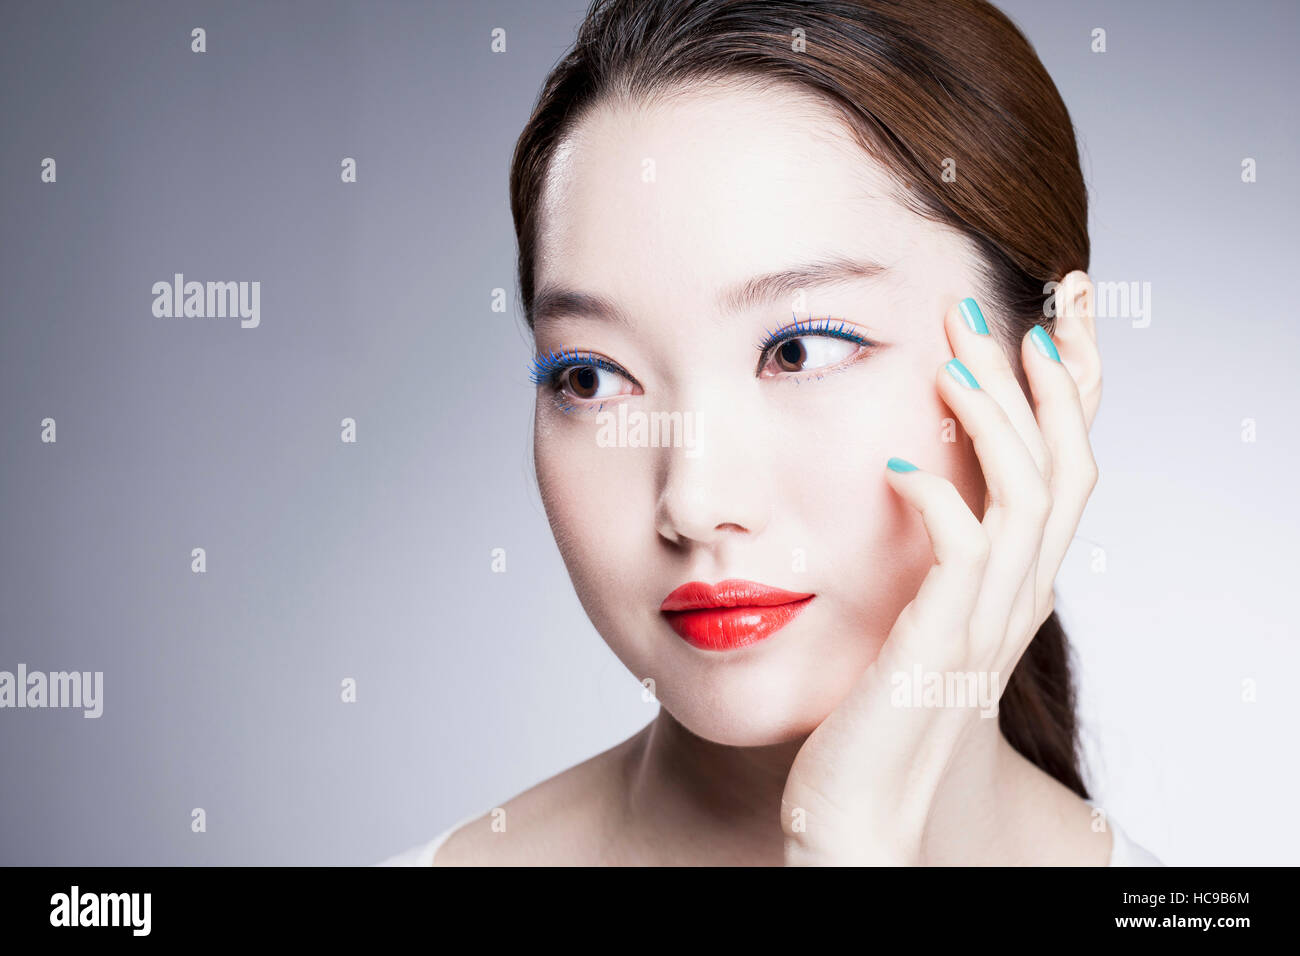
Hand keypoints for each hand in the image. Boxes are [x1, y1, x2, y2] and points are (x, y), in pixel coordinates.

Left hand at [781, 275, 1101, 864]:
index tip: (1057, 312)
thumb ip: (934, 552)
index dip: (1075, 387)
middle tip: (996, 308)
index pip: (1070, 464)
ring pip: (1032, 493)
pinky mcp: (940, 642)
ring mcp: (987, 622)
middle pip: (1071, 463)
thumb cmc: (875, 711)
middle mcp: (1019, 597)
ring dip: (997, 418)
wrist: (860, 812)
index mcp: (1018, 583)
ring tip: (955, 360)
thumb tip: (916, 469)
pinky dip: (937, 493)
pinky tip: (895, 459)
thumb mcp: (918, 614)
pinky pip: (964, 548)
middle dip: (1045, 377)